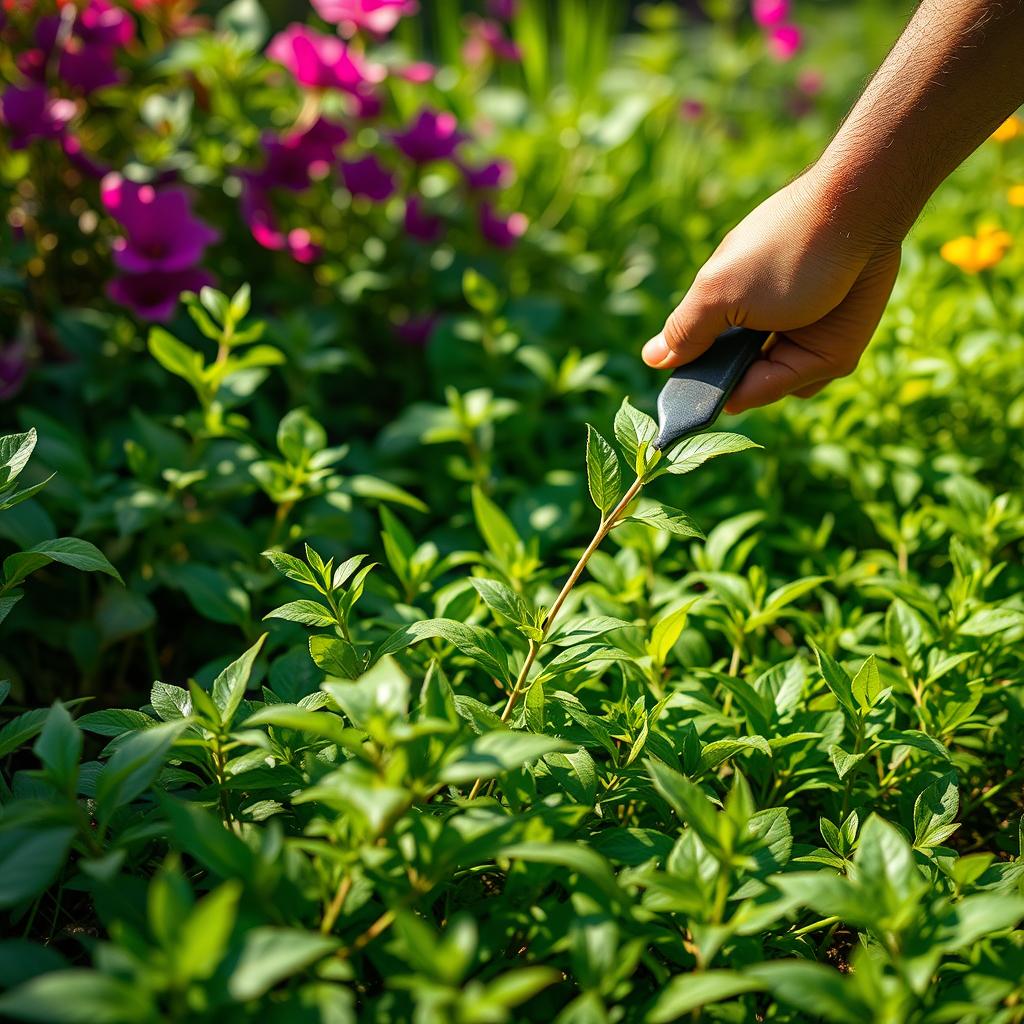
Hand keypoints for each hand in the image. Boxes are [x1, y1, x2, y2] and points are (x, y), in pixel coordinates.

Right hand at [641, 173, 900, 412]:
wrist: (857, 219)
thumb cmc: (780, 251)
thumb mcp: (720, 293)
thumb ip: (686, 331)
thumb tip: (650, 359)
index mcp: (721, 310)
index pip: (699, 361)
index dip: (696, 382)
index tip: (692, 400)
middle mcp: (756, 327)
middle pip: (736, 381)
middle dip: (737, 385)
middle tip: (736, 384)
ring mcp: (794, 340)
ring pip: (774, 386)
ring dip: (777, 380)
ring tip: (789, 340)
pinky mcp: (831, 347)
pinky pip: (809, 382)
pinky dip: (808, 376)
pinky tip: (815, 344)